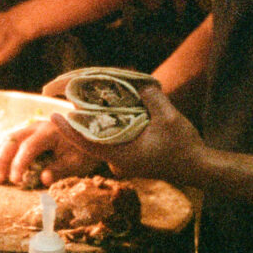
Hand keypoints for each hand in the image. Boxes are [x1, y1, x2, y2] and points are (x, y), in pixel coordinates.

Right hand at [0, 117, 101, 185]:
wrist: (88, 137)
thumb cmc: (83, 151)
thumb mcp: (77, 163)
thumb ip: (60, 169)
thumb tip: (43, 179)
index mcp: (50, 131)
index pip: (29, 146)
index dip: (19, 164)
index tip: (15, 181)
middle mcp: (35, 128)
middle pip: (12, 141)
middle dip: (2, 161)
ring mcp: (28, 130)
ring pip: (6, 142)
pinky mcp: (25, 137)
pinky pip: (7, 146)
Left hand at [58, 80, 205, 184]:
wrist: (199, 168)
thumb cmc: (184, 147)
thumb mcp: (169, 119)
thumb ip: (152, 99)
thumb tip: (139, 84)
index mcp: (121, 156)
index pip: (87, 143)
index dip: (68, 130)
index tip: (54, 115)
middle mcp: (118, 160)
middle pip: (90, 140)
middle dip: (78, 121)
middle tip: (67, 99)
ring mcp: (125, 160)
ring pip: (101, 140)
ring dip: (92, 123)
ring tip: (81, 101)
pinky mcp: (132, 157)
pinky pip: (113, 141)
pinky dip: (107, 127)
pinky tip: (105, 112)